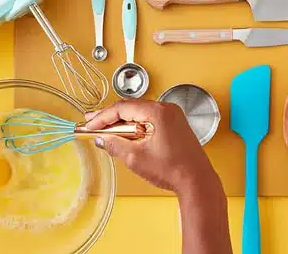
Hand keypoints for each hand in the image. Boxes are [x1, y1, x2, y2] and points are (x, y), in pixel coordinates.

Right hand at [85, 99, 219, 194]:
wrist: (197, 180)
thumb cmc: (173, 169)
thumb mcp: (136, 158)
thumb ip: (115, 145)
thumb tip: (102, 139)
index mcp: (158, 112)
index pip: (122, 108)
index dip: (103, 116)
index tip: (90, 125)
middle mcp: (167, 109)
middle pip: (131, 107)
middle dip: (111, 116)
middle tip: (92, 122)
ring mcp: (173, 115)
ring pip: (140, 112)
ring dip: (123, 121)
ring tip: (105, 129)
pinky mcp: (175, 124)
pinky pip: (150, 118)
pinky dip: (136, 125)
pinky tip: (125, 133)